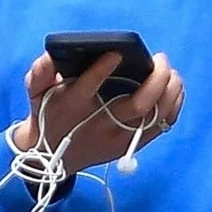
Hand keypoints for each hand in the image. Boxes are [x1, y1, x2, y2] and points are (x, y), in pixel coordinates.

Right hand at [10, 50, 184, 176]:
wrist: (53, 158)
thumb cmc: (49, 115)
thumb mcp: (36, 93)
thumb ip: (40, 73)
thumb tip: (51, 55)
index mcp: (75, 106)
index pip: (89, 87)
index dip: (103, 69)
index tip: (118, 52)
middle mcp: (101, 124)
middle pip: (137, 105)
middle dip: (156, 79)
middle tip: (160, 58)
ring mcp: (119, 138)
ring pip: (154, 117)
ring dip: (170, 92)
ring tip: (172, 72)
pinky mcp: (131, 146)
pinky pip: (161, 127)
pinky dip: (173, 107)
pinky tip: (175, 90)